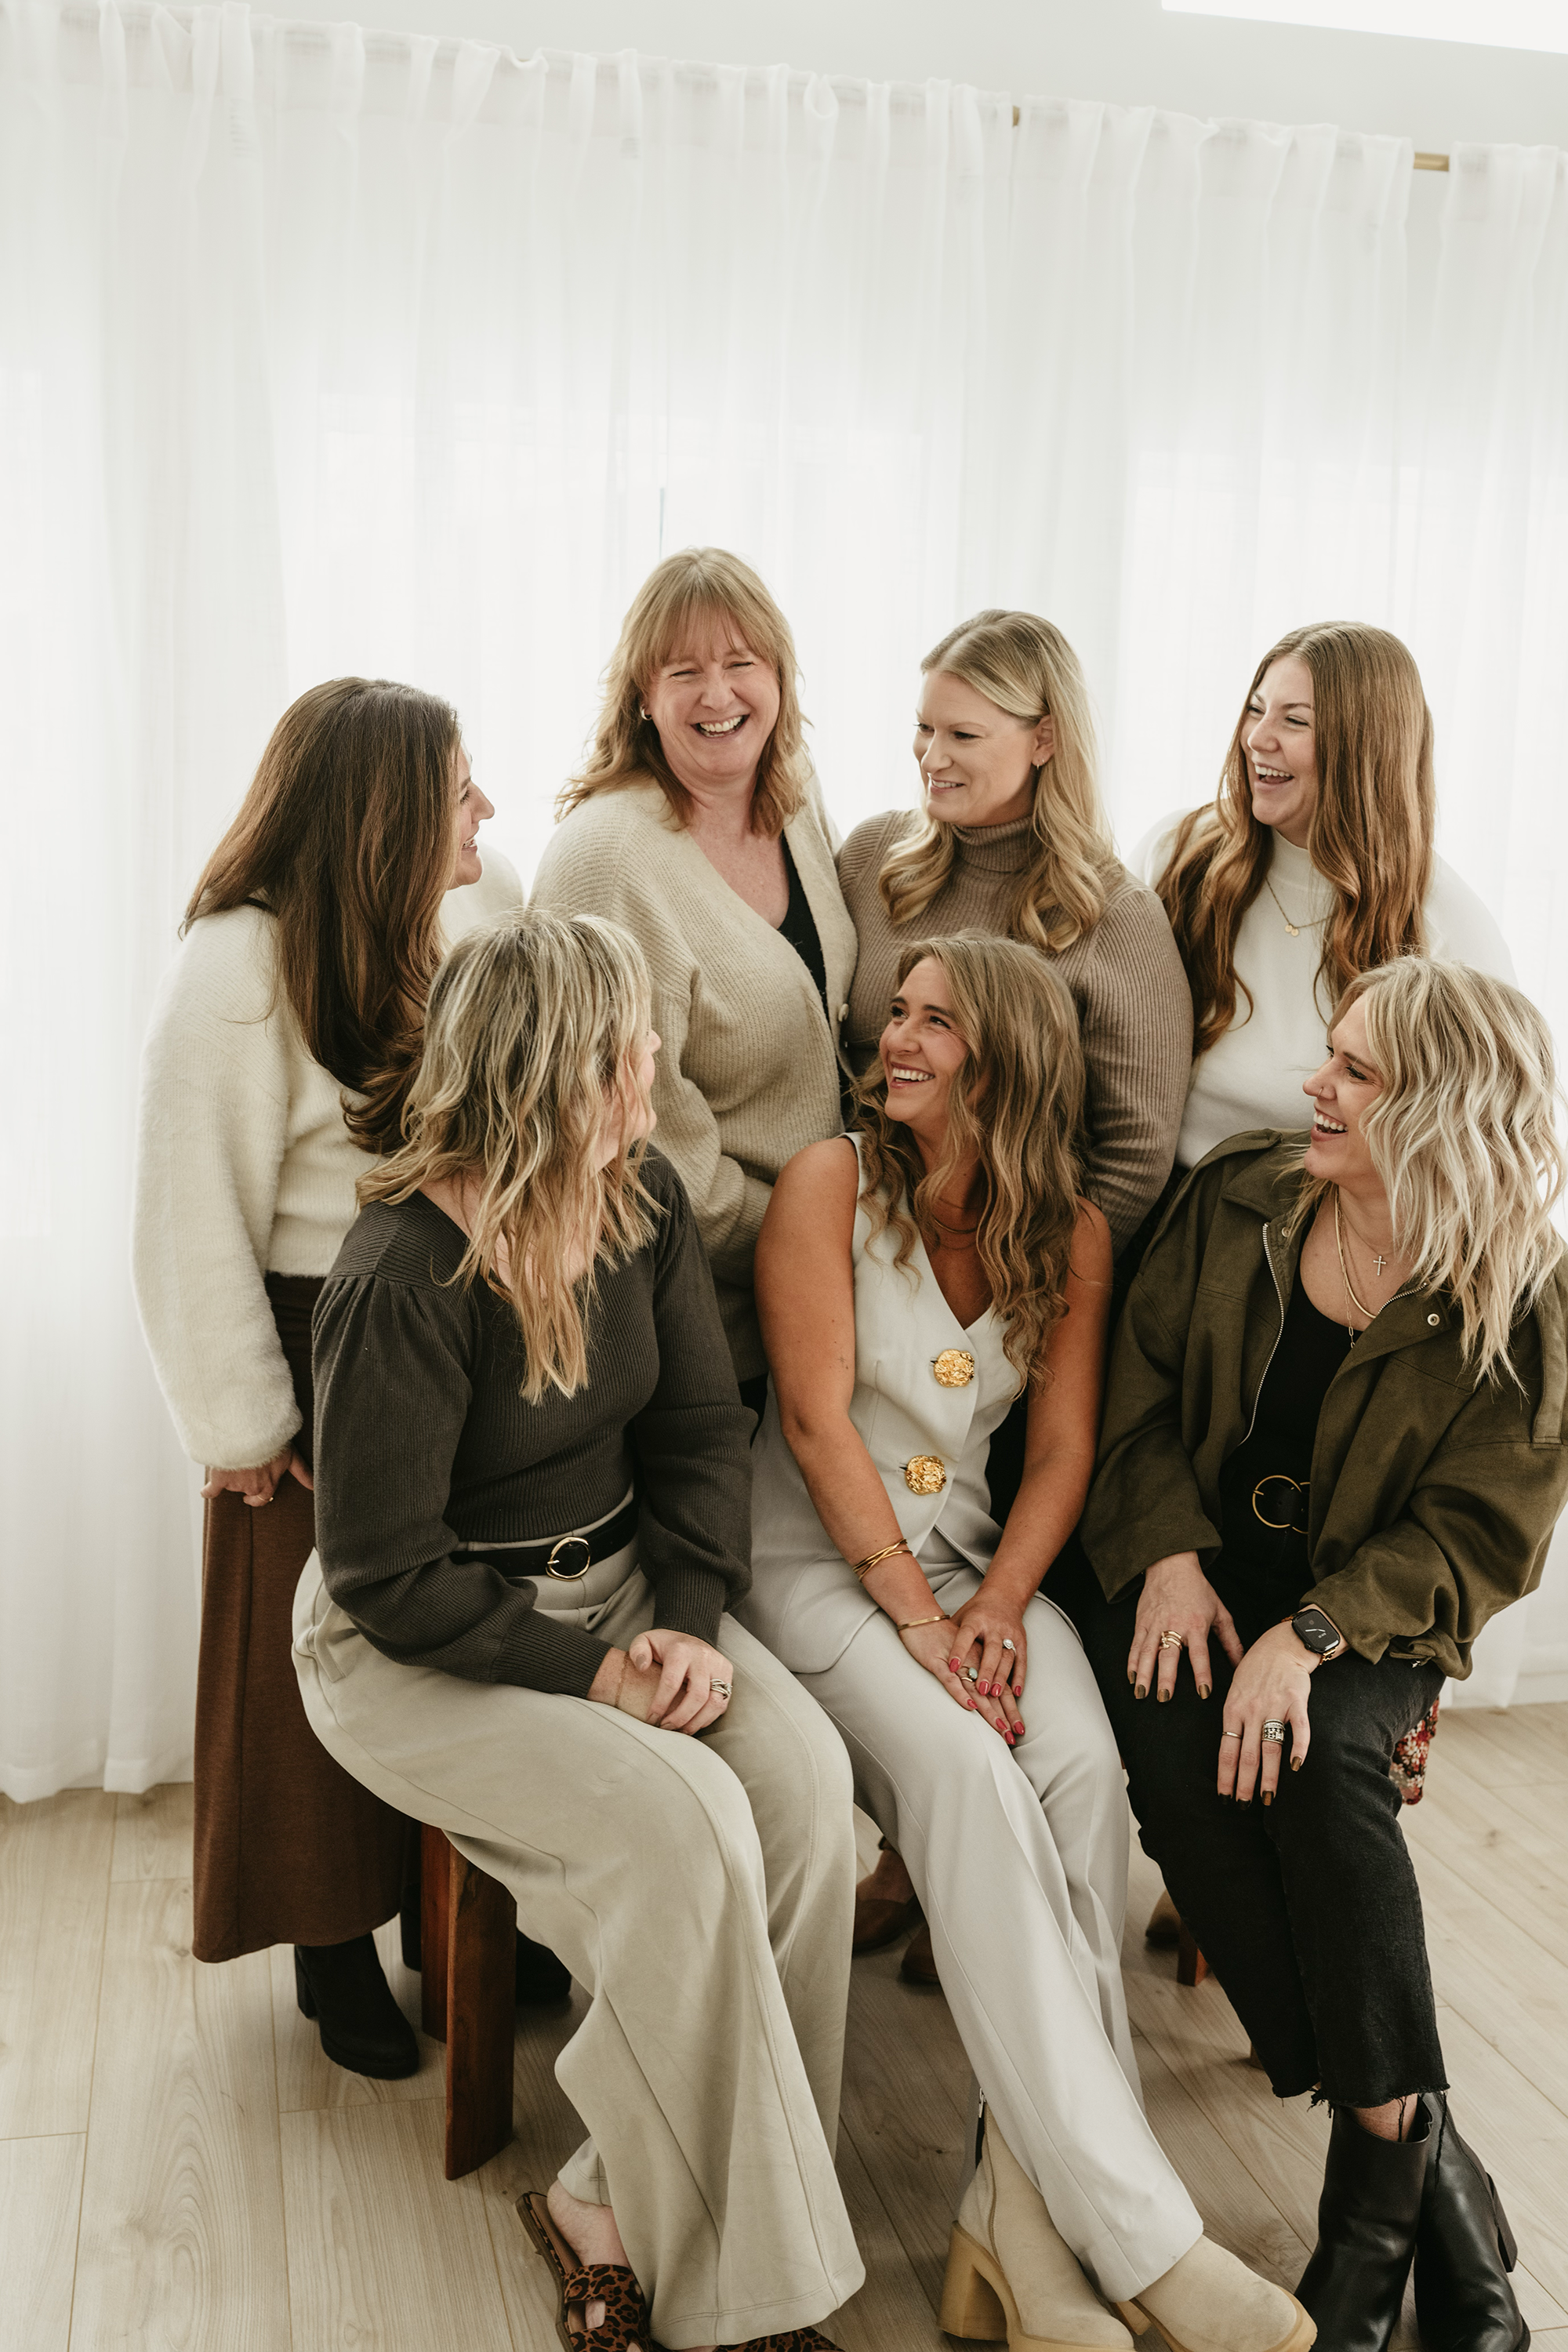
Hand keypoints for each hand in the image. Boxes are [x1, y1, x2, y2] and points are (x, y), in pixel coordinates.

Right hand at [202, 1447, 313, 1507]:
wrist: (250, 1434)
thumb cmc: (273, 1441)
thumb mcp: (292, 1455)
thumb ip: (302, 1472)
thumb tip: (315, 1487)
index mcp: (271, 1482)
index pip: (265, 1497)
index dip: (260, 1499)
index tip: (258, 1500)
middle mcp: (255, 1486)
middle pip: (249, 1493)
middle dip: (248, 1492)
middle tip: (245, 1490)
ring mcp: (237, 1483)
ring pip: (233, 1486)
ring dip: (231, 1478)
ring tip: (230, 1463)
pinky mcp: (221, 1479)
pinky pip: (212, 1490)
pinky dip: (208, 1491)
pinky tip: (206, 1492)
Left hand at [587, 1631, 733, 1734]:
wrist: (690, 1635)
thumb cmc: (665, 1645)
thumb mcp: (646, 1640)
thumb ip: (638, 1651)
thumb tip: (642, 1668)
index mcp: (682, 1650)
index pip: (672, 1682)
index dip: (660, 1704)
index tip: (651, 1719)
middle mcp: (704, 1658)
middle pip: (697, 1696)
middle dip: (680, 1718)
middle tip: (665, 1728)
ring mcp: (719, 1667)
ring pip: (714, 1703)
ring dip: (696, 1722)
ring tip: (680, 1731)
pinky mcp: (728, 1676)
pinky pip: (722, 1704)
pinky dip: (707, 1718)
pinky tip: (692, 1724)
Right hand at [897, 1614, 1018, 1745]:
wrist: (921, 1615)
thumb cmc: (941, 1636)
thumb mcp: (962, 1654)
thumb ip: (973, 1671)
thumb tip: (981, 1695)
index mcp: (981, 1661)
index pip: (1000, 1689)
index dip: (1010, 1710)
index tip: (1018, 1730)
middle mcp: (974, 1663)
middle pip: (994, 1693)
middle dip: (1005, 1716)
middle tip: (1013, 1737)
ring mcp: (957, 1663)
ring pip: (977, 1690)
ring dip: (989, 1711)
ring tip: (1000, 1728)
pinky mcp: (938, 1662)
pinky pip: (951, 1680)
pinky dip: (961, 1694)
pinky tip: (969, 1706)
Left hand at [946, 1583, 1027, 1720]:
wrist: (1004, 1596)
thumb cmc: (977, 1611)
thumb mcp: (960, 1617)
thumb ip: (951, 1636)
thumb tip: (933, 1653)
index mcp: (976, 1619)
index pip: (966, 1635)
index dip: (959, 1651)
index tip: (952, 1667)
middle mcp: (994, 1626)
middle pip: (991, 1650)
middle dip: (986, 1671)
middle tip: (980, 1690)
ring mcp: (1009, 1633)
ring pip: (1007, 1657)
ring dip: (1001, 1677)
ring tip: (994, 1694)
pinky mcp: (1021, 1640)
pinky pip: (1021, 1661)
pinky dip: (1019, 1677)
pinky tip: (1015, 1693)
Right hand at [1129, 1551, 1241, 1701]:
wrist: (1171, 1564)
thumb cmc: (1198, 1589)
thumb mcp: (1220, 1612)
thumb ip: (1231, 1641)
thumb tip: (1241, 1664)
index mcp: (1195, 1625)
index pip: (1199, 1654)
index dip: (1202, 1673)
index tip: (1203, 1692)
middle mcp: (1174, 1625)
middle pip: (1168, 1655)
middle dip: (1165, 1678)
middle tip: (1164, 1698)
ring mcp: (1155, 1624)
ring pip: (1147, 1652)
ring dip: (1144, 1674)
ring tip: (1141, 1693)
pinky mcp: (1141, 1622)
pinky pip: (1135, 1644)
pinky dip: (1131, 1662)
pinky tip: (1131, 1677)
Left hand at [1219, 1621, 1313, 1802]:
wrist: (1280, 1646)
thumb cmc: (1255, 1671)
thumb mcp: (1234, 1691)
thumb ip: (1233, 1719)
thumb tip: (1229, 1750)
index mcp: (1233, 1709)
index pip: (1227, 1749)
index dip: (1226, 1775)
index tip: (1224, 1796)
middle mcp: (1252, 1710)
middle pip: (1248, 1754)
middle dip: (1244, 1783)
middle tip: (1242, 1805)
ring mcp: (1274, 1705)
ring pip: (1271, 1747)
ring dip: (1268, 1776)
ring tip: (1267, 1799)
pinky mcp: (1296, 1701)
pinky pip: (1299, 1728)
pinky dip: (1299, 1748)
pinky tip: (1295, 1767)